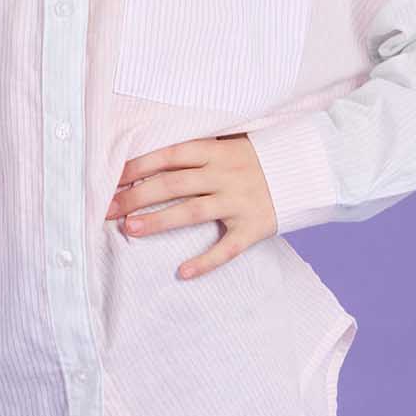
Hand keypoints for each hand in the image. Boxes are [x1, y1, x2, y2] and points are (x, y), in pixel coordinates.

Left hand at [105, 133, 278, 276]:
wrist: (310, 167)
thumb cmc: (258, 157)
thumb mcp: (229, 143)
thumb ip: (196, 153)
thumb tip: (148, 162)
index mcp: (216, 151)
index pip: (168, 156)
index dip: (137, 167)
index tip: (110, 178)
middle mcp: (225, 175)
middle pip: (172, 185)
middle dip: (136, 196)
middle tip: (105, 209)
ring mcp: (239, 202)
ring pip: (192, 213)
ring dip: (159, 221)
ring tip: (129, 229)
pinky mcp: (253, 227)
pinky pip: (227, 248)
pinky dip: (206, 261)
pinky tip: (183, 272)